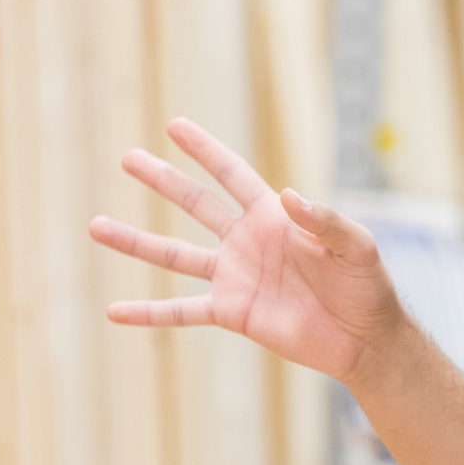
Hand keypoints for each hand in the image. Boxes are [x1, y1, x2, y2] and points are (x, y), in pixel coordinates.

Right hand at [89, 118, 406, 382]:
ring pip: (175, 254)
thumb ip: (323, 220)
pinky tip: (114, 312)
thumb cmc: (366, 286)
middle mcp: (247, 242)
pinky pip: (181, 311)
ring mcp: (235, 277)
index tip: (175, 126)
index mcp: (274, 218)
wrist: (365, 338)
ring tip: (96, 225)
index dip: (205, 151)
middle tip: (128, 158)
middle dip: (162, 180)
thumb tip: (288, 195)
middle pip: (195, 204)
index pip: (232, 175)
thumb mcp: (355, 245)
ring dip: (136, 241)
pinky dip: (148, 313)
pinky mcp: (231, 313)